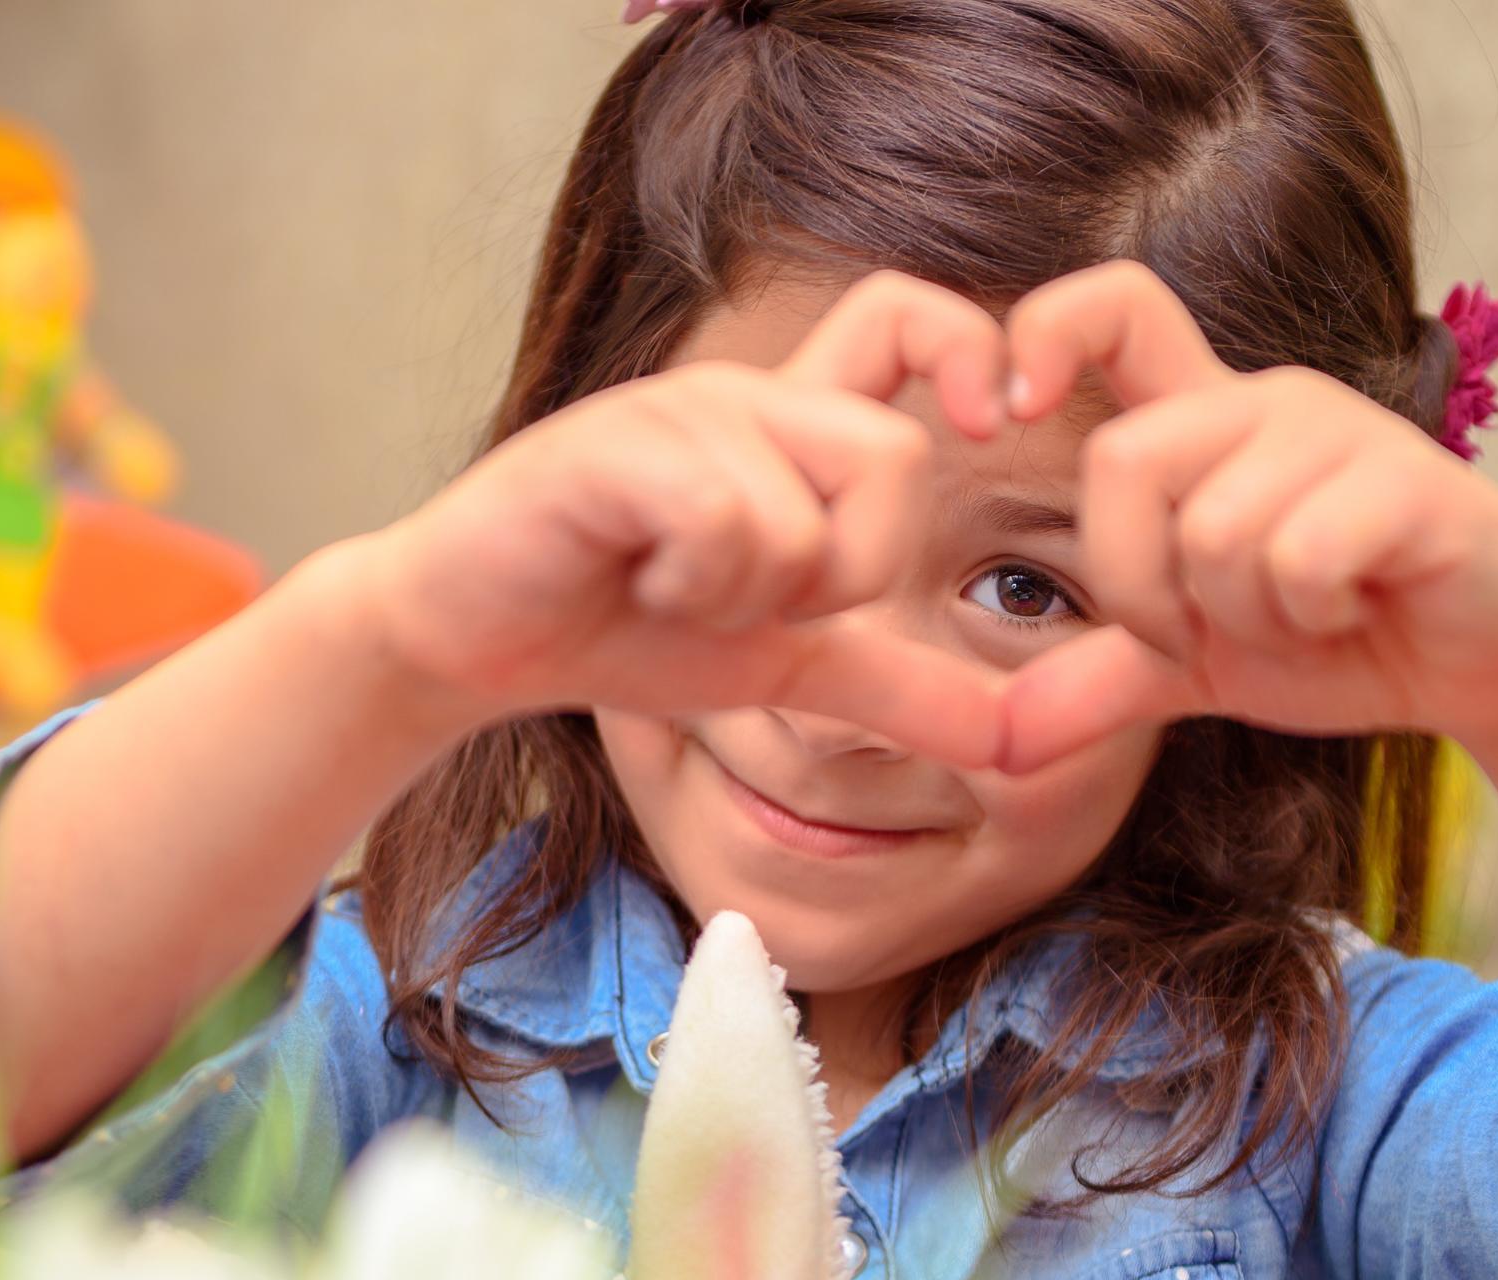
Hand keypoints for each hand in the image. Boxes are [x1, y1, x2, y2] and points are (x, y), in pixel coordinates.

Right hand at [356, 271, 1014, 768]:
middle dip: (850, 571)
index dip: (972, 352)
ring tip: (680, 591)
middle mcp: (746, 397)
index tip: (994, 424)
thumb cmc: (626, 630)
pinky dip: (697, 586)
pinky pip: (724, 519)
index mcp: (795, 425)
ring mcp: (676, 414)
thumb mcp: (793, 668)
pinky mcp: (611, 448)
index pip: (910, 318)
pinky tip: (642, 583)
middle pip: (894, 456)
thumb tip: (1025, 744)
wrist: (472, 644)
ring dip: (752, 595)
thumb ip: (905, 692)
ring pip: (802, 510)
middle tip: (765, 600)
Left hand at [995, 260, 1497, 772]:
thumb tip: (994, 744)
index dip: (1044, 332)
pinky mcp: (1409, 481)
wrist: (1491, 673)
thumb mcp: (1197, 668)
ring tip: (1310, 616)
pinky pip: (1297, 555)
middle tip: (1212, 632)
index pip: (1111, 309)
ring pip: (1213, 530)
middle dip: (1142, 587)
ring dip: (1249, 618)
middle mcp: (1266, 402)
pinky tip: (1358, 611)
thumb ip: (1096, 686)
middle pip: (1123, 461)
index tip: (1005, 410)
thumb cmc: (1344, 643)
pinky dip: (1311, 617)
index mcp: (1206, 420)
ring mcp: (1340, 432)